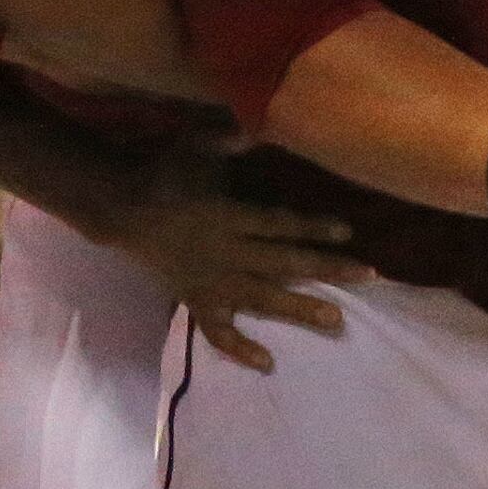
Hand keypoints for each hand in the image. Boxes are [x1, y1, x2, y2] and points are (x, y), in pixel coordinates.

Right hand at [96, 144, 371, 373]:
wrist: (119, 208)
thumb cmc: (162, 172)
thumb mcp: (194, 146)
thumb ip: (228, 138)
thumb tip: (258, 125)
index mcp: (227, 216)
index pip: (277, 224)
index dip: (312, 228)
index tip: (348, 233)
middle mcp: (226, 253)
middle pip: (282, 263)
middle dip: (326, 268)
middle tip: (369, 276)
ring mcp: (211, 281)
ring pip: (261, 299)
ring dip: (299, 309)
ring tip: (336, 321)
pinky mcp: (196, 299)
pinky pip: (217, 330)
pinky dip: (239, 348)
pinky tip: (267, 363)